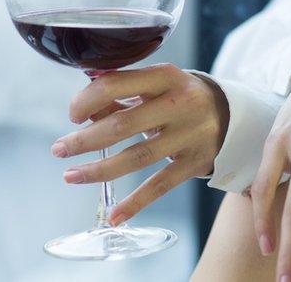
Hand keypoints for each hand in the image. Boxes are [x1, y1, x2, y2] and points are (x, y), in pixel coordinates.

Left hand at [51, 63, 228, 225]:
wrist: (231, 113)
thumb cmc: (179, 96)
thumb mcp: (156, 85)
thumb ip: (122, 94)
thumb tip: (84, 109)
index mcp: (166, 75)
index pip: (116, 83)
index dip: (86, 100)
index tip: (73, 115)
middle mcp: (180, 103)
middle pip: (123, 124)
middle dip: (85, 140)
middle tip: (59, 149)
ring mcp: (190, 135)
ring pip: (137, 157)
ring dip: (99, 170)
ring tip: (70, 175)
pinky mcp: (196, 162)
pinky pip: (161, 185)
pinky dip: (136, 202)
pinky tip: (114, 216)